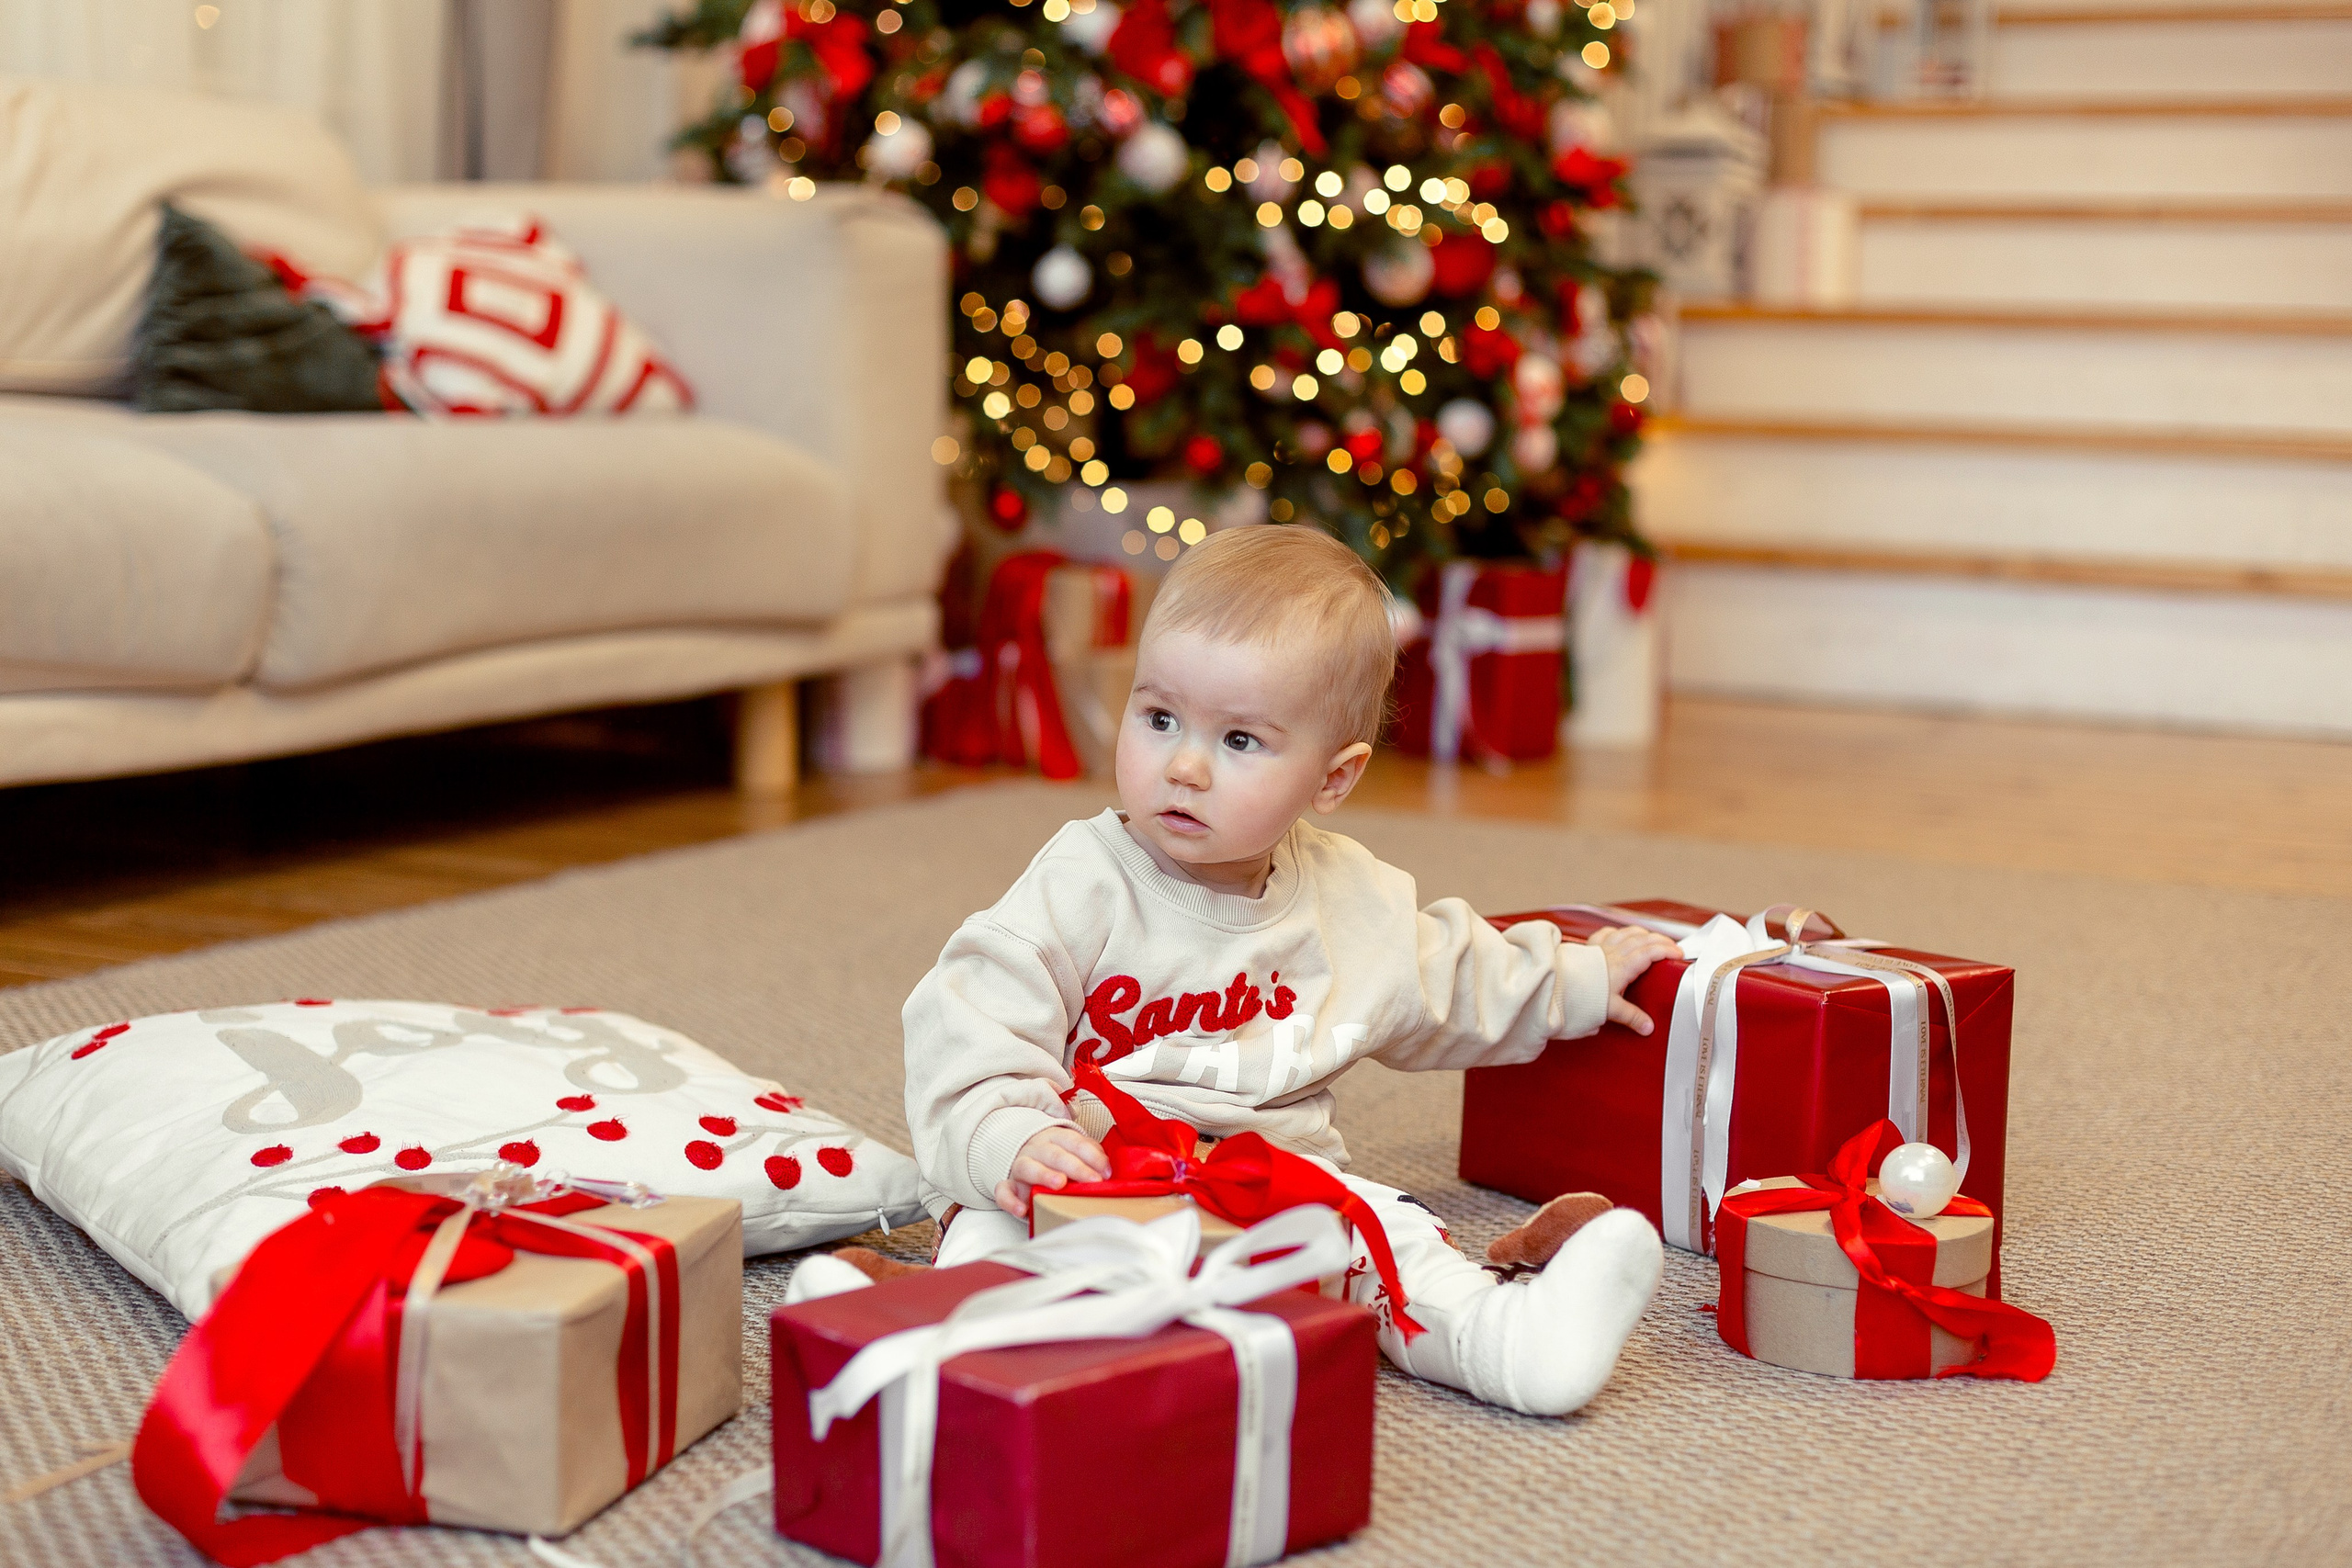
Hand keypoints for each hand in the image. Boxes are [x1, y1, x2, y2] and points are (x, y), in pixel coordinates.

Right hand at [992, 1124, 1110, 1218]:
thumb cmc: (1057, 1160)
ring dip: (1044, 1174)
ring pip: (1027, 1166)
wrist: (1026, 1158)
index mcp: (1056, 1138)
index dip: (1092, 1156)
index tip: (1106, 1172)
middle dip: (1075, 1166)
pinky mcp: (1008, 1184)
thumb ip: (1090, 1156)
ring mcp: (1019, 1165)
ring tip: (1059, 1184)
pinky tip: (1022, 1210)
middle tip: (1092, 1180)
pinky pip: (1002, 1191)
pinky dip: (1010, 1201)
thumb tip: (1108, 1170)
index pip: (1075, 1142)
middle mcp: (1036, 1148)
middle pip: (1054, 1153)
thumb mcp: (1074, 1152)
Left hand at [1587, 925, 1682, 1035]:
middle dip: (1660, 940)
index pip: (1651, 951)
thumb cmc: (1581, 997)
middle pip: (1643, 939)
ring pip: (1626, 933)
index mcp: (1623, 966)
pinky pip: (1606, 933)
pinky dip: (1617, 932)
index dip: (1667, 950)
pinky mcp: (1588, 948)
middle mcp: (1613, 953)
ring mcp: (1600, 948)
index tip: (1679, 953)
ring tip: (1652, 939)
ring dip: (1642, 934)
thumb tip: (1648, 1027)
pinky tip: (1620, 935)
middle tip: (1672, 947)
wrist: (1555, 987)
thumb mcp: (1610, 1010)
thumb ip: (1632, 1017)